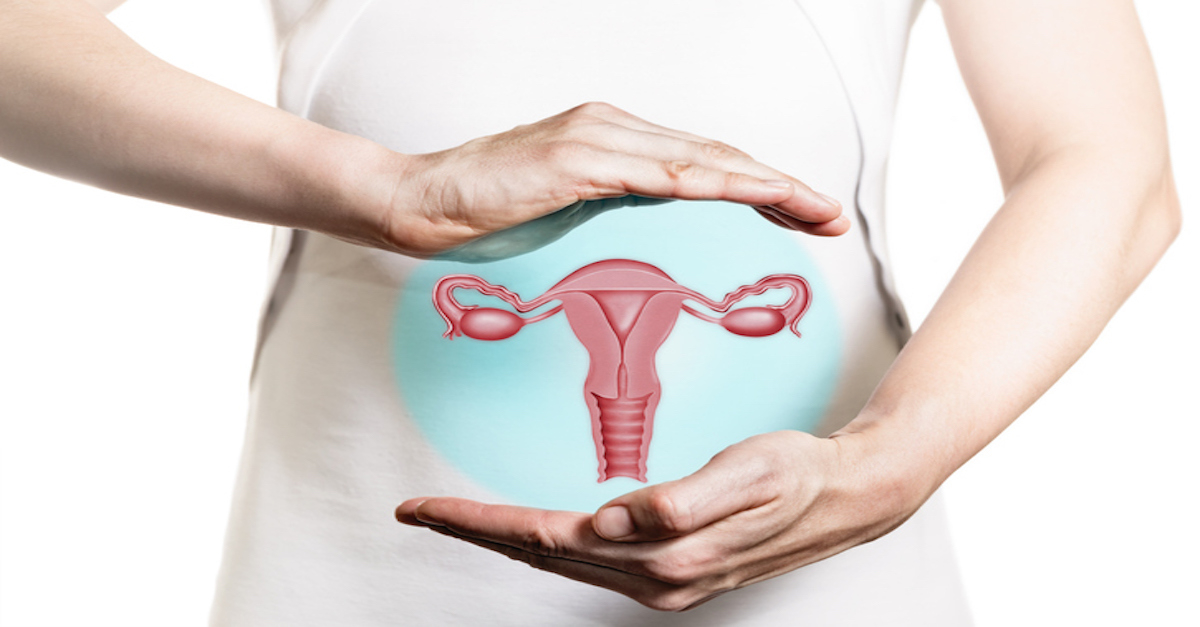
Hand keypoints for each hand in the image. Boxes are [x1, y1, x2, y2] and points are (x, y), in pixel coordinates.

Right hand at [371, 101, 848, 257]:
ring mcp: (597, 139)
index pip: (702, 162)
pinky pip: (659, 173)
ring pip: (701, 159)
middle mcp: (614, 129)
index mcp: (614, 142)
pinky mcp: (577, 160)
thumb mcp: (567, 209)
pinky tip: (751, 196)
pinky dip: (712, 183)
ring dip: (765, 185)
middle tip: (830, 218)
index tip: (802, 215)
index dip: (759, 186)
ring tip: (813, 212)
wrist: (419, 201)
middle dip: (781, 188)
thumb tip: (657, 219)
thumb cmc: (487, 212)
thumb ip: (613, 203)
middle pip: (717, 156)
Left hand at [395, 430, 928, 610]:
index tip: (428, 507)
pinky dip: (544, 545)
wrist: (844, 497)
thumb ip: (685, 499)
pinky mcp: (668, 569)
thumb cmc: (796, 475)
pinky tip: (528, 531)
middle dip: (474, 531)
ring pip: (558, 562)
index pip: (548, 538)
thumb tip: (618, 519)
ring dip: (502, 538)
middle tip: (417, 511)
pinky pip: (586, 562)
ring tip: (456, 517)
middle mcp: (654, 578)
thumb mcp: (748, 474)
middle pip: (540, 556)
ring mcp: (659, 580)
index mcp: (664, 554)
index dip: (482, 522)